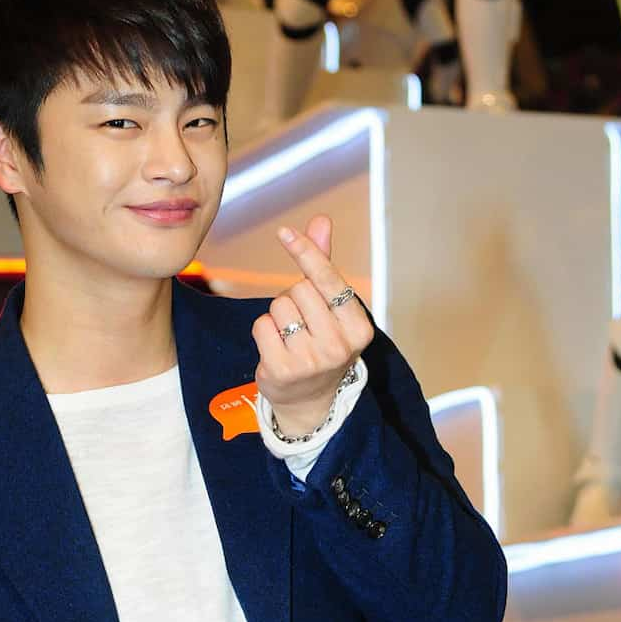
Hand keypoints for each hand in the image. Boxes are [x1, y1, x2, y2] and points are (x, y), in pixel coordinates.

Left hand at [251, 214, 374, 434]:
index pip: (328, 279)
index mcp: (358, 327)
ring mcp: (310, 360)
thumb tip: (320, 220)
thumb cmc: (321, 342)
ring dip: (279, 315)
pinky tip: (276, 347)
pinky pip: (262, 325)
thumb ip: (324, 263)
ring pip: (278, 305)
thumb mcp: (330, 307)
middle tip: (304, 322)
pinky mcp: (282, 369)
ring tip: (291, 336)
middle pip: (298, 289)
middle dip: (295, 297)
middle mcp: (339, 345)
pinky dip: (264, 330)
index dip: (306, 252)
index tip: (284, 231)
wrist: (309, 401)